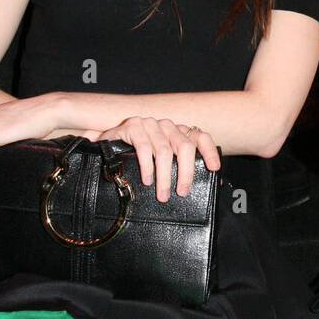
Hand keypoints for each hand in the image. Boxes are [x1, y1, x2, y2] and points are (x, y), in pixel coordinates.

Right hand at [90, 116, 220, 202]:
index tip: (214, 168)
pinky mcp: (133, 126)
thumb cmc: (134, 154)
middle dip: (186, 172)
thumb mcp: (159, 158)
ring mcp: (150, 124)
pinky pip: (145, 148)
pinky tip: (147, 180)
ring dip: (165, 176)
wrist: (104, 143)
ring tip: (163, 194)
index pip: (200, 136)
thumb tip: (188, 187)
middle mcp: (166, 125)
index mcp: (177, 131)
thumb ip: (173, 164)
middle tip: (182, 192)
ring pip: (165, 151)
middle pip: (185, 147)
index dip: (209, 151)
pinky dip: (148, 167)